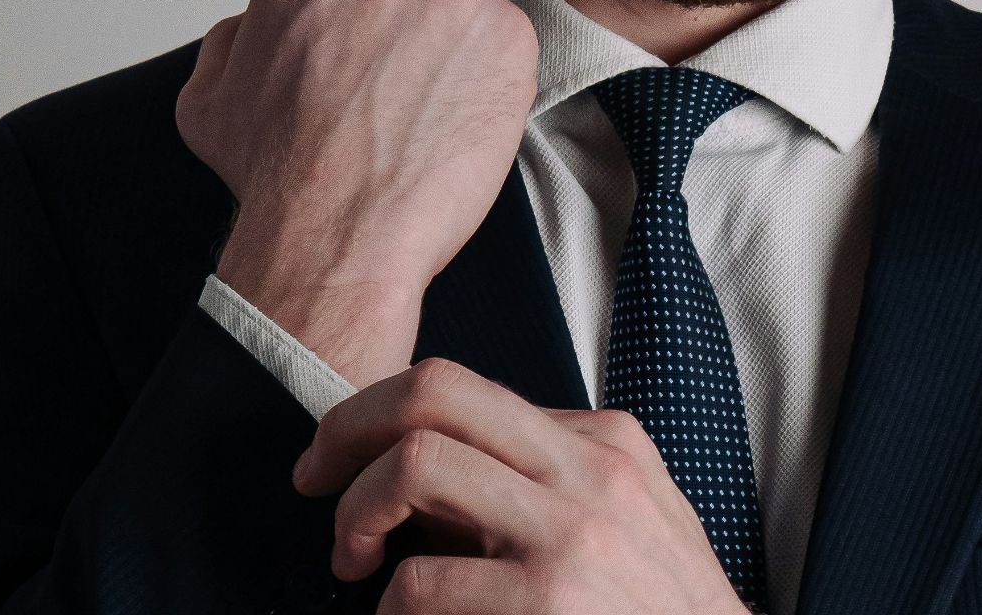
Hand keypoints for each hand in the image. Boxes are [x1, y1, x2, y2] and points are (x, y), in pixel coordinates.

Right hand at [176, 0, 538, 384]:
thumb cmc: (275, 173)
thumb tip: (257, 24)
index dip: (342, 17)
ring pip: (455, 10)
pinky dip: (485, 82)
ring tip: (415, 116)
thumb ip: (233, 35)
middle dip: (396, 25)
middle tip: (380, 93)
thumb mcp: (209, 92)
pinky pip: (502, 47)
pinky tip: (449, 125)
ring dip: (443, 51)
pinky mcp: (509, 32)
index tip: (340, 61)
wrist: (338, 237)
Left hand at [294, 357, 753, 614]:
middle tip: (316, 481)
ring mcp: (570, 536)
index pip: (464, 389)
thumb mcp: (633, 520)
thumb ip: (556, 480)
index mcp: (604, 444)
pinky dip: (389, 607)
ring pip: (415, 466)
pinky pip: (420, 582)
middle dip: (348, 431)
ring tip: (353, 561)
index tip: (344, 457)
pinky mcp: (548, 602)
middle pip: (434, 394)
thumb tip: (441, 464)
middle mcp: (588, 472)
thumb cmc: (665, 613)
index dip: (381, 416)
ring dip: (356, 515)